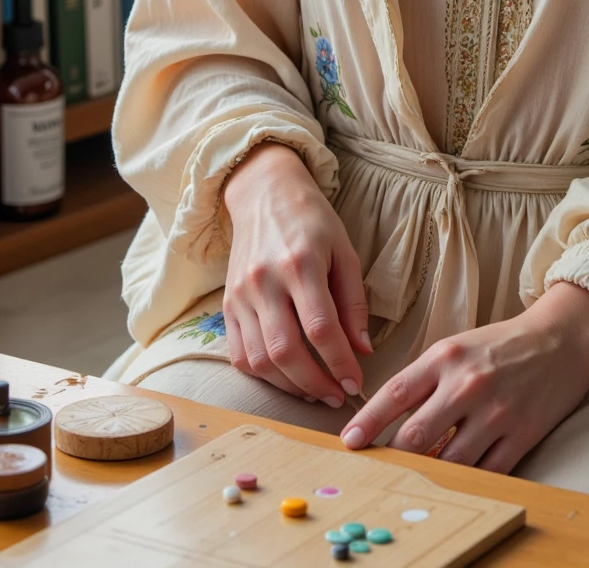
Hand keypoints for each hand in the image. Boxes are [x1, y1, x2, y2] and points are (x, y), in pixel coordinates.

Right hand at [221, 142, 371, 404]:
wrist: (264, 193)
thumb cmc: (312, 220)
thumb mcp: (344, 250)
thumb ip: (353, 301)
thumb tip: (363, 351)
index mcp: (300, 263)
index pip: (320, 328)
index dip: (340, 363)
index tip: (356, 383)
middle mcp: (264, 281)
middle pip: (285, 350)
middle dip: (315, 383)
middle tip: (336, 396)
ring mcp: (240, 295)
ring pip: (259, 359)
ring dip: (289, 386)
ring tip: (315, 391)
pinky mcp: (226, 305)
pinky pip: (238, 354)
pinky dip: (263, 375)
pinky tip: (286, 378)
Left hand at [340, 282, 588, 471]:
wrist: (560, 339)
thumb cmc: (500, 344)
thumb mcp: (456, 348)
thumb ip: (425, 380)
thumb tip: (391, 422)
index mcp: (445, 357)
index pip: (395, 395)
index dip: (367, 423)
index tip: (349, 443)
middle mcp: (467, 384)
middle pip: (415, 436)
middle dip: (393, 458)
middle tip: (381, 470)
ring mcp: (495, 413)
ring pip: (448, 462)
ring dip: (430, 474)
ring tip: (418, 478)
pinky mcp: (521, 435)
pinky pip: (485, 472)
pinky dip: (467, 480)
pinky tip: (457, 480)